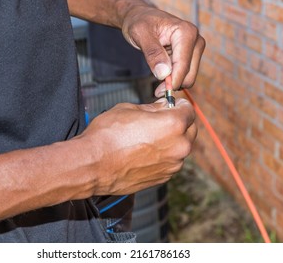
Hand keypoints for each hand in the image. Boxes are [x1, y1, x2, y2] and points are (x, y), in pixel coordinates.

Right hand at [81, 98, 196, 194]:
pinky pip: (170, 162)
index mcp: (173, 125)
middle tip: (163, 119)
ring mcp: (172, 165)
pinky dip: (164, 155)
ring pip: (181, 148)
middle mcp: (178, 146)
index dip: (179, 105)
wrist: (92, 165)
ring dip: (172, 140)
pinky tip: (145, 152)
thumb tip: (163, 107)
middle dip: (180, 122)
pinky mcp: (163, 178)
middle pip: (190, 130)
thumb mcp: (130, 109)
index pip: (189, 110)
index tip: (172, 105)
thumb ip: (153, 108)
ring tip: (150, 137)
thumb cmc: (107, 136)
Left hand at [121, 6, 204, 89]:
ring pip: (189, 77)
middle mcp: (196, 40)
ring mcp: (195, 48)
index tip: (159, 92)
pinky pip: (185, 75)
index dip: (172, 82)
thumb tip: (164, 73)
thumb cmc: (139, 22)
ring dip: (173, 83)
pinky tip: (161, 75)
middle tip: (156, 90)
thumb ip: (152, 53)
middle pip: (190, 74)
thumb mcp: (140, 34)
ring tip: (157, 81)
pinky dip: (174, 79)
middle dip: (173, 84)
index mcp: (186, 32)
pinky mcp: (190, 55)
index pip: (183, 66)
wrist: (140, 17)